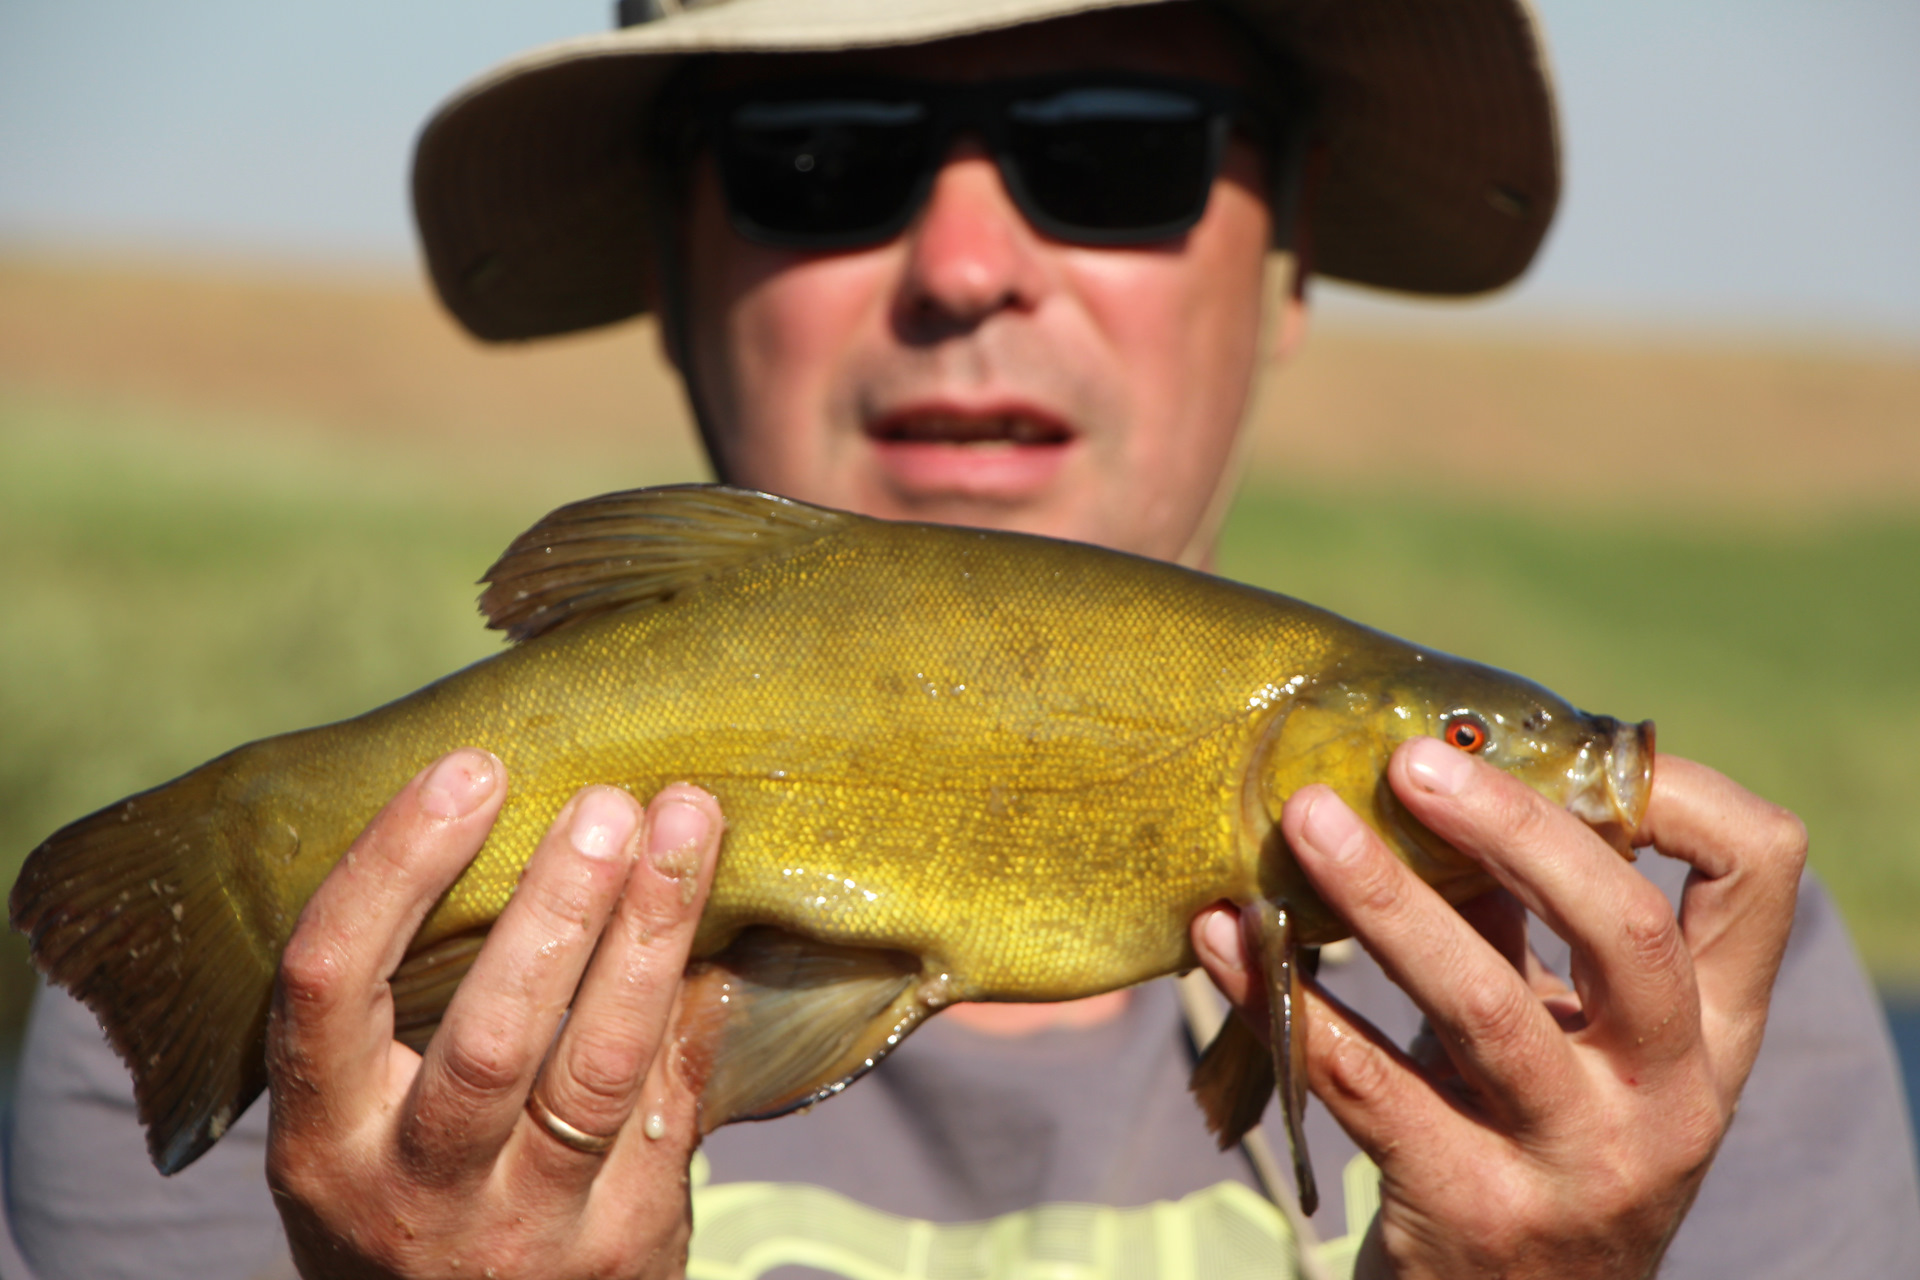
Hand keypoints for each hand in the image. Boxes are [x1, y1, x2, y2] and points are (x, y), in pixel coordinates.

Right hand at [264, 749, 725, 1278]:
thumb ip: (420, 999)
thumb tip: (532, 819)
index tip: (469, 770)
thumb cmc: (417, 1190)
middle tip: (609, 803)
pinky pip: (670, 1100)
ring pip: (597, 1067)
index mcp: (324, 1137)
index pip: (329, 983)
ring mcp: (522, 1228)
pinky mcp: (618, 1244)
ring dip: (651, 935)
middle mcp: (411, 1191)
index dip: (395, 866)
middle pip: (489, 1034)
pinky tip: (726, 931)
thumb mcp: (372, 1120)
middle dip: (557, 906)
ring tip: (687, 828)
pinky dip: (698, 1005)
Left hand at [1193, 738, 1805, 1279]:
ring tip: (1305, 822)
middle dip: (1513, 829)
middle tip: (1408, 760)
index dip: (1682, 795)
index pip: (1759, 878)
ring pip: (1483, 1008)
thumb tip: (1436, 773)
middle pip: (1624, 931)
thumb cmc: (1539, 1139)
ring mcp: (1578, 1164)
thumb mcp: (1571, 1038)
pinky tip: (1223, 939)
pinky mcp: (1472, 1211)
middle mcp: (1668, 1096)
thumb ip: (1526, 922)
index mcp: (1712, 1029)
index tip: (1568, 743)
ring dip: (1383, 902)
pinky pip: (1365, 1087)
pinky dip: (1286, 1003)